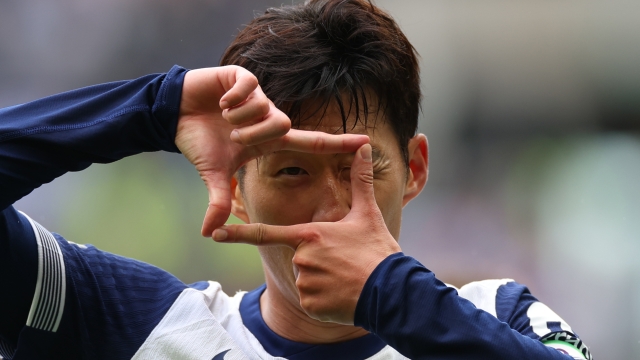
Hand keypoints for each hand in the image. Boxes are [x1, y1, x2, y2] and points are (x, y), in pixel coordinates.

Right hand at [175, 66, 369, 235]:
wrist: (174, 114)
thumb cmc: (200, 142)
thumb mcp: (213, 173)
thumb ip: (219, 200)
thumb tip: (207, 233)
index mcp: (270, 139)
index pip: (312, 141)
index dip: (339, 143)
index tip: (366, 142)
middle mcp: (270, 116)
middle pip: (284, 124)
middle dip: (254, 133)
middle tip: (233, 134)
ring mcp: (258, 96)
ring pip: (265, 108)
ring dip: (240, 117)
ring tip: (223, 116)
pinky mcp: (243, 77)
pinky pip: (248, 88)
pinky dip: (232, 98)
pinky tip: (220, 100)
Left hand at [212, 144, 401, 324]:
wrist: (391, 291)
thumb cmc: (377, 251)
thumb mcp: (367, 214)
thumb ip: (360, 180)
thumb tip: (362, 146)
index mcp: (310, 235)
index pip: (266, 233)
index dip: (238, 233)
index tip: (215, 233)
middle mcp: (302, 258)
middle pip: (299, 259)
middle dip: (318, 262)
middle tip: (344, 264)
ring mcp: (304, 283)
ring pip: (305, 281)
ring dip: (322, 282)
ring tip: (346, 279)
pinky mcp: (310, 305)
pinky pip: (311, 301)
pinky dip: (325, 301)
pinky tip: (343, 296)